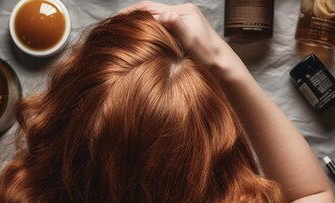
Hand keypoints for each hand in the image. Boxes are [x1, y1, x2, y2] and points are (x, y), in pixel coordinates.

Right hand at [119, 1, 238, 73]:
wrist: (221, 63)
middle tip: (112, 23)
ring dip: (138, 22)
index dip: (132, 12)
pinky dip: (147, 29)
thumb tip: (165, 15)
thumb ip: (178, 26)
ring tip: (121, 29)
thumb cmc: (208, 55)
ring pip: (154, 18)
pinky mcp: (181, 28)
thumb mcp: (192, 41)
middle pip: (150, 10)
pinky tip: (138, 37)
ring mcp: (182, 19)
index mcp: (183, 11)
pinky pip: (159, 25)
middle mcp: (182, 11)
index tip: (116, 19)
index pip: (150, 8)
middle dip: (131, 15)